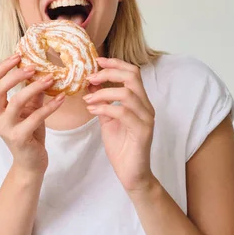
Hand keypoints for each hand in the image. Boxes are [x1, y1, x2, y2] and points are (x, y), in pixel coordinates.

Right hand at [0, 54, 65, 174]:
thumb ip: (34, 92)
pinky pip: (35, 118)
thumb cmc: (30, 133)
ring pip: (17, 102)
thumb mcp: (30, 109)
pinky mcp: (19, 138)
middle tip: (32, 66)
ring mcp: (6, 129)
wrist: (31, 163)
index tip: (18, 55)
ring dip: (34, 87)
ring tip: (50, 78)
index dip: (3, 67)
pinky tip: (62, 98)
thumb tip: (44, 69)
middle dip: (14, 75)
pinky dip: (49, 107)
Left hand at [83, 57, 155, 192]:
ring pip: (127, 93)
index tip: (97, 61)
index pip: (132, 73)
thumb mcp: (107, 119)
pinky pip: (122, 112)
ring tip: (87, 99)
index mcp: (140, 101)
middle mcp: (146, 107)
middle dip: (109, 73)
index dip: (115, 63)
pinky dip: (104, 108)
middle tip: (90, 77)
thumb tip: (91, 83)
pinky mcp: (142, 132)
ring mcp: (146, 119)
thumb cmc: (121, 146)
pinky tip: (92, 111)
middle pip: (133, 76)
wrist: (131, 173)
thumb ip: (102, 101)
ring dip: (102, 93)